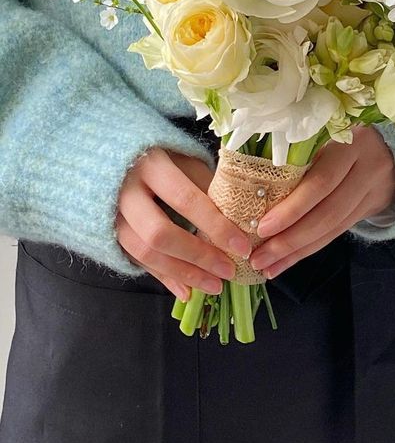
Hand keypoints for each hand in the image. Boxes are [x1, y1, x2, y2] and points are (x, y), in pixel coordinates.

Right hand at [115, 148, 252, 301]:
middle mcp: (124, 191)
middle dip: (198, 256)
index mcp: (149, 165)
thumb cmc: (157, 153)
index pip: (185, 199)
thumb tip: (237, 221)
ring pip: (145, 253)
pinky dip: (164, 277)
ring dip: (183, 273)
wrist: (105, 152)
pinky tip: (187, 291)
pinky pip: (136, 261)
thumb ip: (206, 186)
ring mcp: (109, 215)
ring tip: (214, 286)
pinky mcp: (106, 233)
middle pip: (160, 233)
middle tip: (228, 271)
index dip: (215, 226)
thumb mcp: (184, 158)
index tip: (241, 247)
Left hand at [249, 125, 394, 278]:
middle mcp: (367, 169)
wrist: (390, 145)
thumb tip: (252, 186)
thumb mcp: (323, 134)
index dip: (292, 208)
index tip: (262, 227)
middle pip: (328, 213)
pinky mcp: (371, 210)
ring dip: (297, 252)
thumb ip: (299, 154)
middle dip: (290, 239)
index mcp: (351, 144)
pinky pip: (337, 233)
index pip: (321, 183)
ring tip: (267, 267)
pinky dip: (309, 249)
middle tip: (259, 257)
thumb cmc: (340, 135)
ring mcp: (373, 192)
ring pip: (333, 229)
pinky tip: (287, 261)